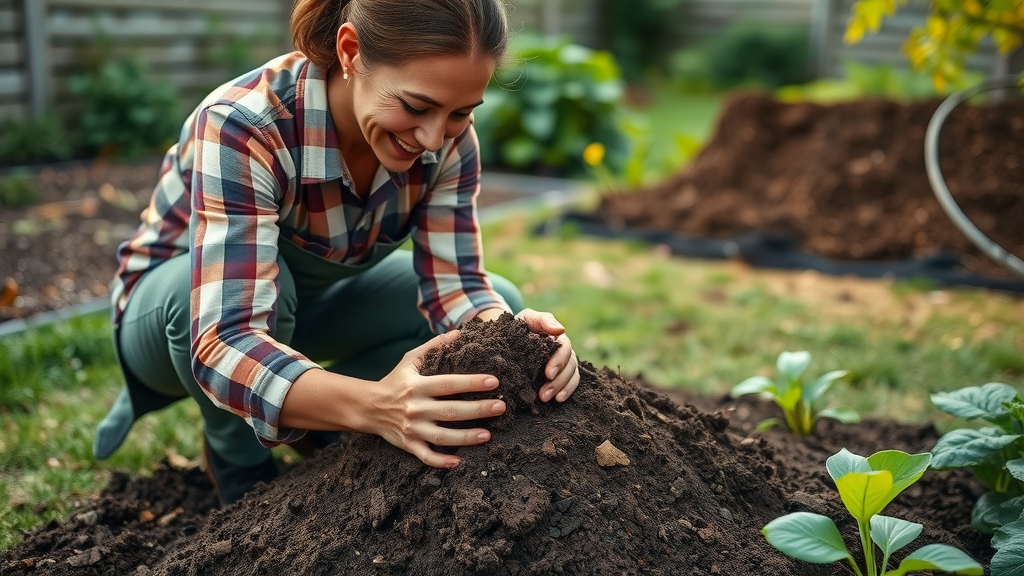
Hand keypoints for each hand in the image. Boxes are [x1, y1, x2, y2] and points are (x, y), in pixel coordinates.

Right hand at [360, 332, 505, 468]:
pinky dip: (442, 462)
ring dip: (466, 438)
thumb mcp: (410, 360)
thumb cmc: (395, 380)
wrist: (367, 406)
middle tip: (501, 407)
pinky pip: (426, 456)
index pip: (448, 384)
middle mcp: (415, 408)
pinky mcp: (408, 445)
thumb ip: (434, 347)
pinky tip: (460, 462)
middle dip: (477, 409)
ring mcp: (412, 429)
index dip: (471, 382)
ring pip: (442, 437)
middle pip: (450, 411)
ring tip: (488, 435)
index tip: (494, 381)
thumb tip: (459, 333)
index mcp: (417, 385)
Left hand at [515, 308, 579, 402]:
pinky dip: (566, 391)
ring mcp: (563, 362)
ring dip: (561, 388)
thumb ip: (543, 320)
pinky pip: (570, 383)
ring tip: (545, 399)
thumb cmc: (519, 325)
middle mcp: (563, 350)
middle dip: (558, 381)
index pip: (565, 348)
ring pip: (571, 375)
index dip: (559, 361)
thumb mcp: (527, 317)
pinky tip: (558, 400)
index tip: (548, 374)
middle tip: (544, 394)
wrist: (509, 335)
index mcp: (558, 337)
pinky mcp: (558, 373)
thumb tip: (560, 329)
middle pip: (570, 365)